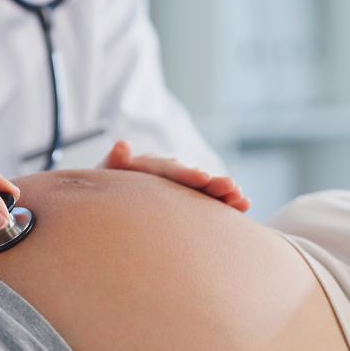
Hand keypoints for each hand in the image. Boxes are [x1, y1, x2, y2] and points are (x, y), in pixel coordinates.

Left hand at [101, 140, 250, 211]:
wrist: (107, 203)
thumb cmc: (105, 189)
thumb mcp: (104, 176)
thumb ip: (114, 163)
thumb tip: (122, 145)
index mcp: (149, 166)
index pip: (168, 169)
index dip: (185, 173)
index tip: (202, 177)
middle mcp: (168, 175)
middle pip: (192, 178)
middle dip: (212, 184)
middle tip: (231, 187)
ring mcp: (178, 189)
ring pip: (204, 190)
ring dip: (224, 194)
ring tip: (242, 199)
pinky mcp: (186, 202)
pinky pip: (207, 203)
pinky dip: (224, 204)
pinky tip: (245, 205)